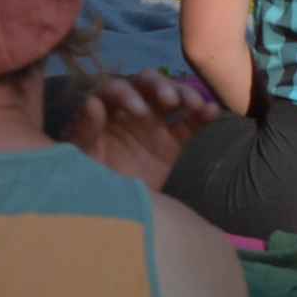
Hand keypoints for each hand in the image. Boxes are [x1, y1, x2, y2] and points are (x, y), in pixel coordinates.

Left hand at [66, 72, 221, 189]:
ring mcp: (155, 123)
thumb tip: (93, 101)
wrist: (120, 213)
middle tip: (170, 100)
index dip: (126, 94)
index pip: (113, 89)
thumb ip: (86, 130)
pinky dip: (203, 113)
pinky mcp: (175, 140)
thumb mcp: (84, 158)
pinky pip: (192, 121)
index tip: (139, 110)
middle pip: (145, 84)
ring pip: (171, 96)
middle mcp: (130, 110)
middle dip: (159, 85)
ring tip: (195, 105)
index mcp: (105, 112)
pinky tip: (213, 111)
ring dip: (183, 93)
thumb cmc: (93, 182)